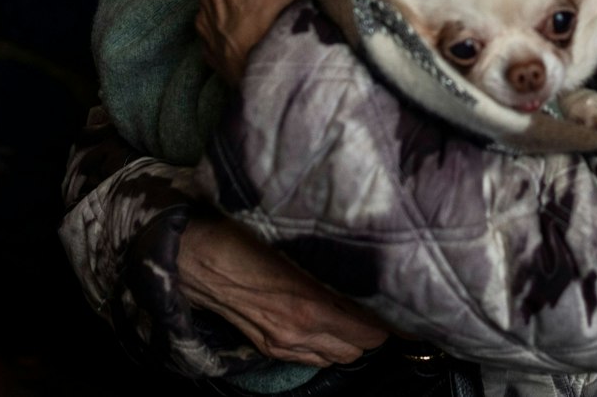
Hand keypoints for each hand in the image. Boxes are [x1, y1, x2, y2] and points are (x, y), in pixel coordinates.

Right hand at [178, 217, 387, 365]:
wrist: (193, 257)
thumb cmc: (243, 238)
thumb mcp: (296, 245)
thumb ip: (333, 262)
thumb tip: (369, 266)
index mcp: (311, 306)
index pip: (371, 330)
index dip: (391, 320)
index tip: (403, 302)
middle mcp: (300, 333)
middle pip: (360, 349)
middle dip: (374, 331)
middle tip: (381, 305)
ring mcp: (283, 344)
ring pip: (338, 357)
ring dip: (351, 341)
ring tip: (357, 315)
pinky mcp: (268, 347)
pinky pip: (312, 359)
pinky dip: (327, 346)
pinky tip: (327, 324)